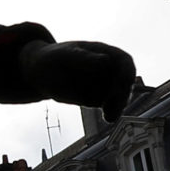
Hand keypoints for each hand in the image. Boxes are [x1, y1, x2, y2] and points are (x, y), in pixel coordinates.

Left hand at [18, 37, 136, 120]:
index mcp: (107, 53)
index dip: (127, 73)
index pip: (125, 62)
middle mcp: (110, 70)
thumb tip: (105, 61)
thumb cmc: (55, 57)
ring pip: (118, 97)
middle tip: (114, 105)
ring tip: (110, 116)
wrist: (42, 72)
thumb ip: (84, 58)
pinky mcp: (98, 99)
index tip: (124, 83)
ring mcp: (105, 85)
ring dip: (118, 106)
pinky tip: (108, 117)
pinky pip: (108, 107)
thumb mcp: (67, 55)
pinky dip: (111, 112)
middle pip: (124, 83)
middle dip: (122, 94)